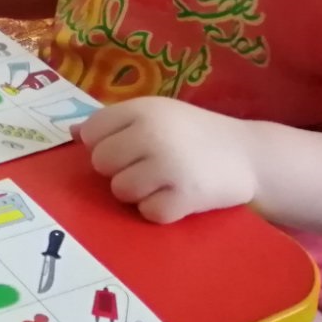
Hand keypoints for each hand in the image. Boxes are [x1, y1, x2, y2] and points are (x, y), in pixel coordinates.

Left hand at [79, 97, 257, 223]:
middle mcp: (151, 133)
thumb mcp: (157, 114)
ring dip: (137, 192)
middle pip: (101, 163)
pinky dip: (159, 210)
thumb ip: (115, 122)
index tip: (124, 149)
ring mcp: (168, 166)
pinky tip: (176, 197)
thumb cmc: (194, 134)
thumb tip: (71, 133)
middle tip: (146, 167)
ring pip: (120, 190)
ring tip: (162, 182)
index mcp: (142, 108)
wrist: (250, 155)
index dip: (102, 144)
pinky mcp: (184, 197)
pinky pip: (148, 213)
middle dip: (118, 170)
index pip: (92, 132)